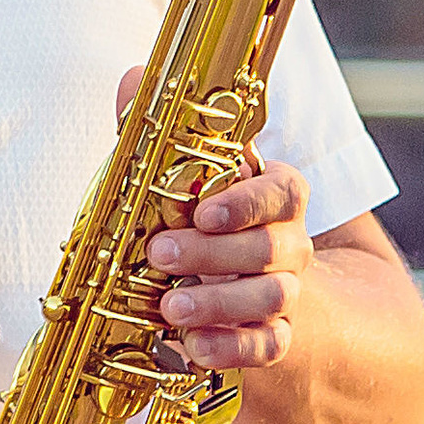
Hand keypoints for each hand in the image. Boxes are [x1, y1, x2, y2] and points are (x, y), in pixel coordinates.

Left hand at [114, 75, 314, 373]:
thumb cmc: (209, 217)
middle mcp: (289, 244)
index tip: (201, 211)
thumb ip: (164, 131)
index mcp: (276, 196)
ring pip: (272, 298)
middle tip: (160, 255)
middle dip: (212, 253)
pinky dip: (232, 346)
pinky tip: (195, 347)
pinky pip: (268, 345)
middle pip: (270, 249)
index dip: (244, 203)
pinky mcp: (274, 334)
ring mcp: (285, 292)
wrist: (253, 278)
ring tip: (171, 306)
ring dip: (219, 302)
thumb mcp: (188, 174)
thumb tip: (133, 77)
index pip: (281, 192)